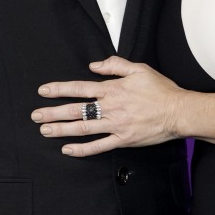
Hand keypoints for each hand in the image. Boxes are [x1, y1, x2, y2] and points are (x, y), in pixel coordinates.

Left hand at [32, 56, 183, 156]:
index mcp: (112, 89)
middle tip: (36, 116)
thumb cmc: (161, 90)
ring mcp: (116, 125)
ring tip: (45, 131)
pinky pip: (99, 146)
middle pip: (76, 110)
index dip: (59, 90)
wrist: (178, 111)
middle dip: (53, 112)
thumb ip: (115, 65)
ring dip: (62, 130)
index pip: (79, 88)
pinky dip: (82, 149)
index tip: (43, 91)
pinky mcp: (123, 139)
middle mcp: (110, 107)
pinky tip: (68, 149)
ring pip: (83, 128)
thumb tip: (94, 65)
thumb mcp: (139, 69)